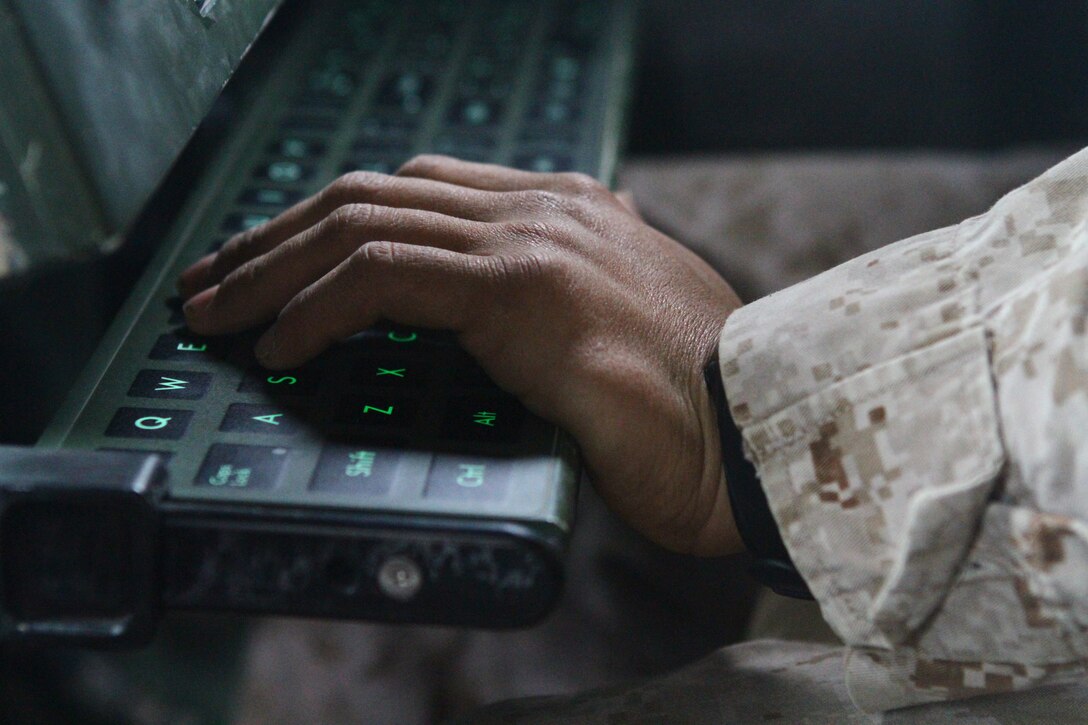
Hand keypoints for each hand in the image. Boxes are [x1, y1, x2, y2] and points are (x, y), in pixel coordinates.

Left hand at [179, 156, 743, 554]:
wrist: (760, 436)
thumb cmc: (694, 407)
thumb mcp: (629, 328)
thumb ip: (584, 285)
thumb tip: (540, 279)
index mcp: (570, 210)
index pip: (417, 192)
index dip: (329, 223)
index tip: (273, 266)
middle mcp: (547, 208)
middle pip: (373, 196)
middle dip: (277, 238)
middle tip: (214, 284)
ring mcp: (536, 241)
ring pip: (364, 226)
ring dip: (273, 271)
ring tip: (216, 315)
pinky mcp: (524, 292)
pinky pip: (385, 279)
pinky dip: (317, 309)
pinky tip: (281, 346)